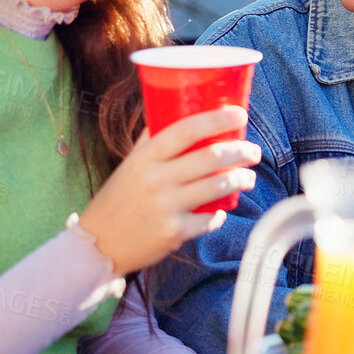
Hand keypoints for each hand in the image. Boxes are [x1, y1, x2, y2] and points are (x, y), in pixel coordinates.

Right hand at [77, 106, 260, 274]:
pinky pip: (210, 219)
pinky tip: (220, 210)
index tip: (239, 115)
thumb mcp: (131, 164)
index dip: (217, 119)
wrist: (99, 244)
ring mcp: (166, 207)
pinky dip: (220, 214)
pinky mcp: (174, 232)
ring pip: (218, 186)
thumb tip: (174, 109)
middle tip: (253, 151)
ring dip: (241, 179)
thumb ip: (152, 140)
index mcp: (146, 157)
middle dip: (241, 151)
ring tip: (248, 177)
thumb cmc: (119, 198)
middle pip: (210, 157)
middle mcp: (156, 179)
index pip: (186, 129)